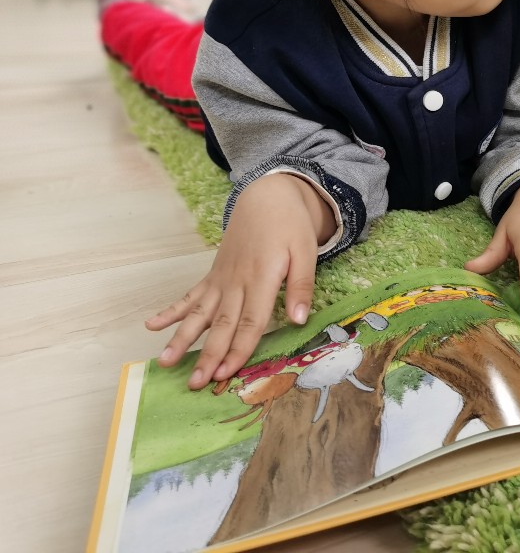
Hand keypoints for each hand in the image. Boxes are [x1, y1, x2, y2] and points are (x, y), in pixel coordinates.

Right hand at [146, 174, 333, 389]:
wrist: (267, 197)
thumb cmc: (290, 226)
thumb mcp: (306, 251)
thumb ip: (302, 285)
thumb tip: (300, 320)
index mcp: (262, 278)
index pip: (251, 321)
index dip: (239, 348)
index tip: (225, 373)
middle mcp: (237, 282)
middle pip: (221, 324)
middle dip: (208, 355)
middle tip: (194, 383)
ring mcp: (222, 279)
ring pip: (199, 313)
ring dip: (182, 338)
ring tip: (164, 361)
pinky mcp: (214, 274)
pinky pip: (191, 295)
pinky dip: (172, 311)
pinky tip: (152, 324)